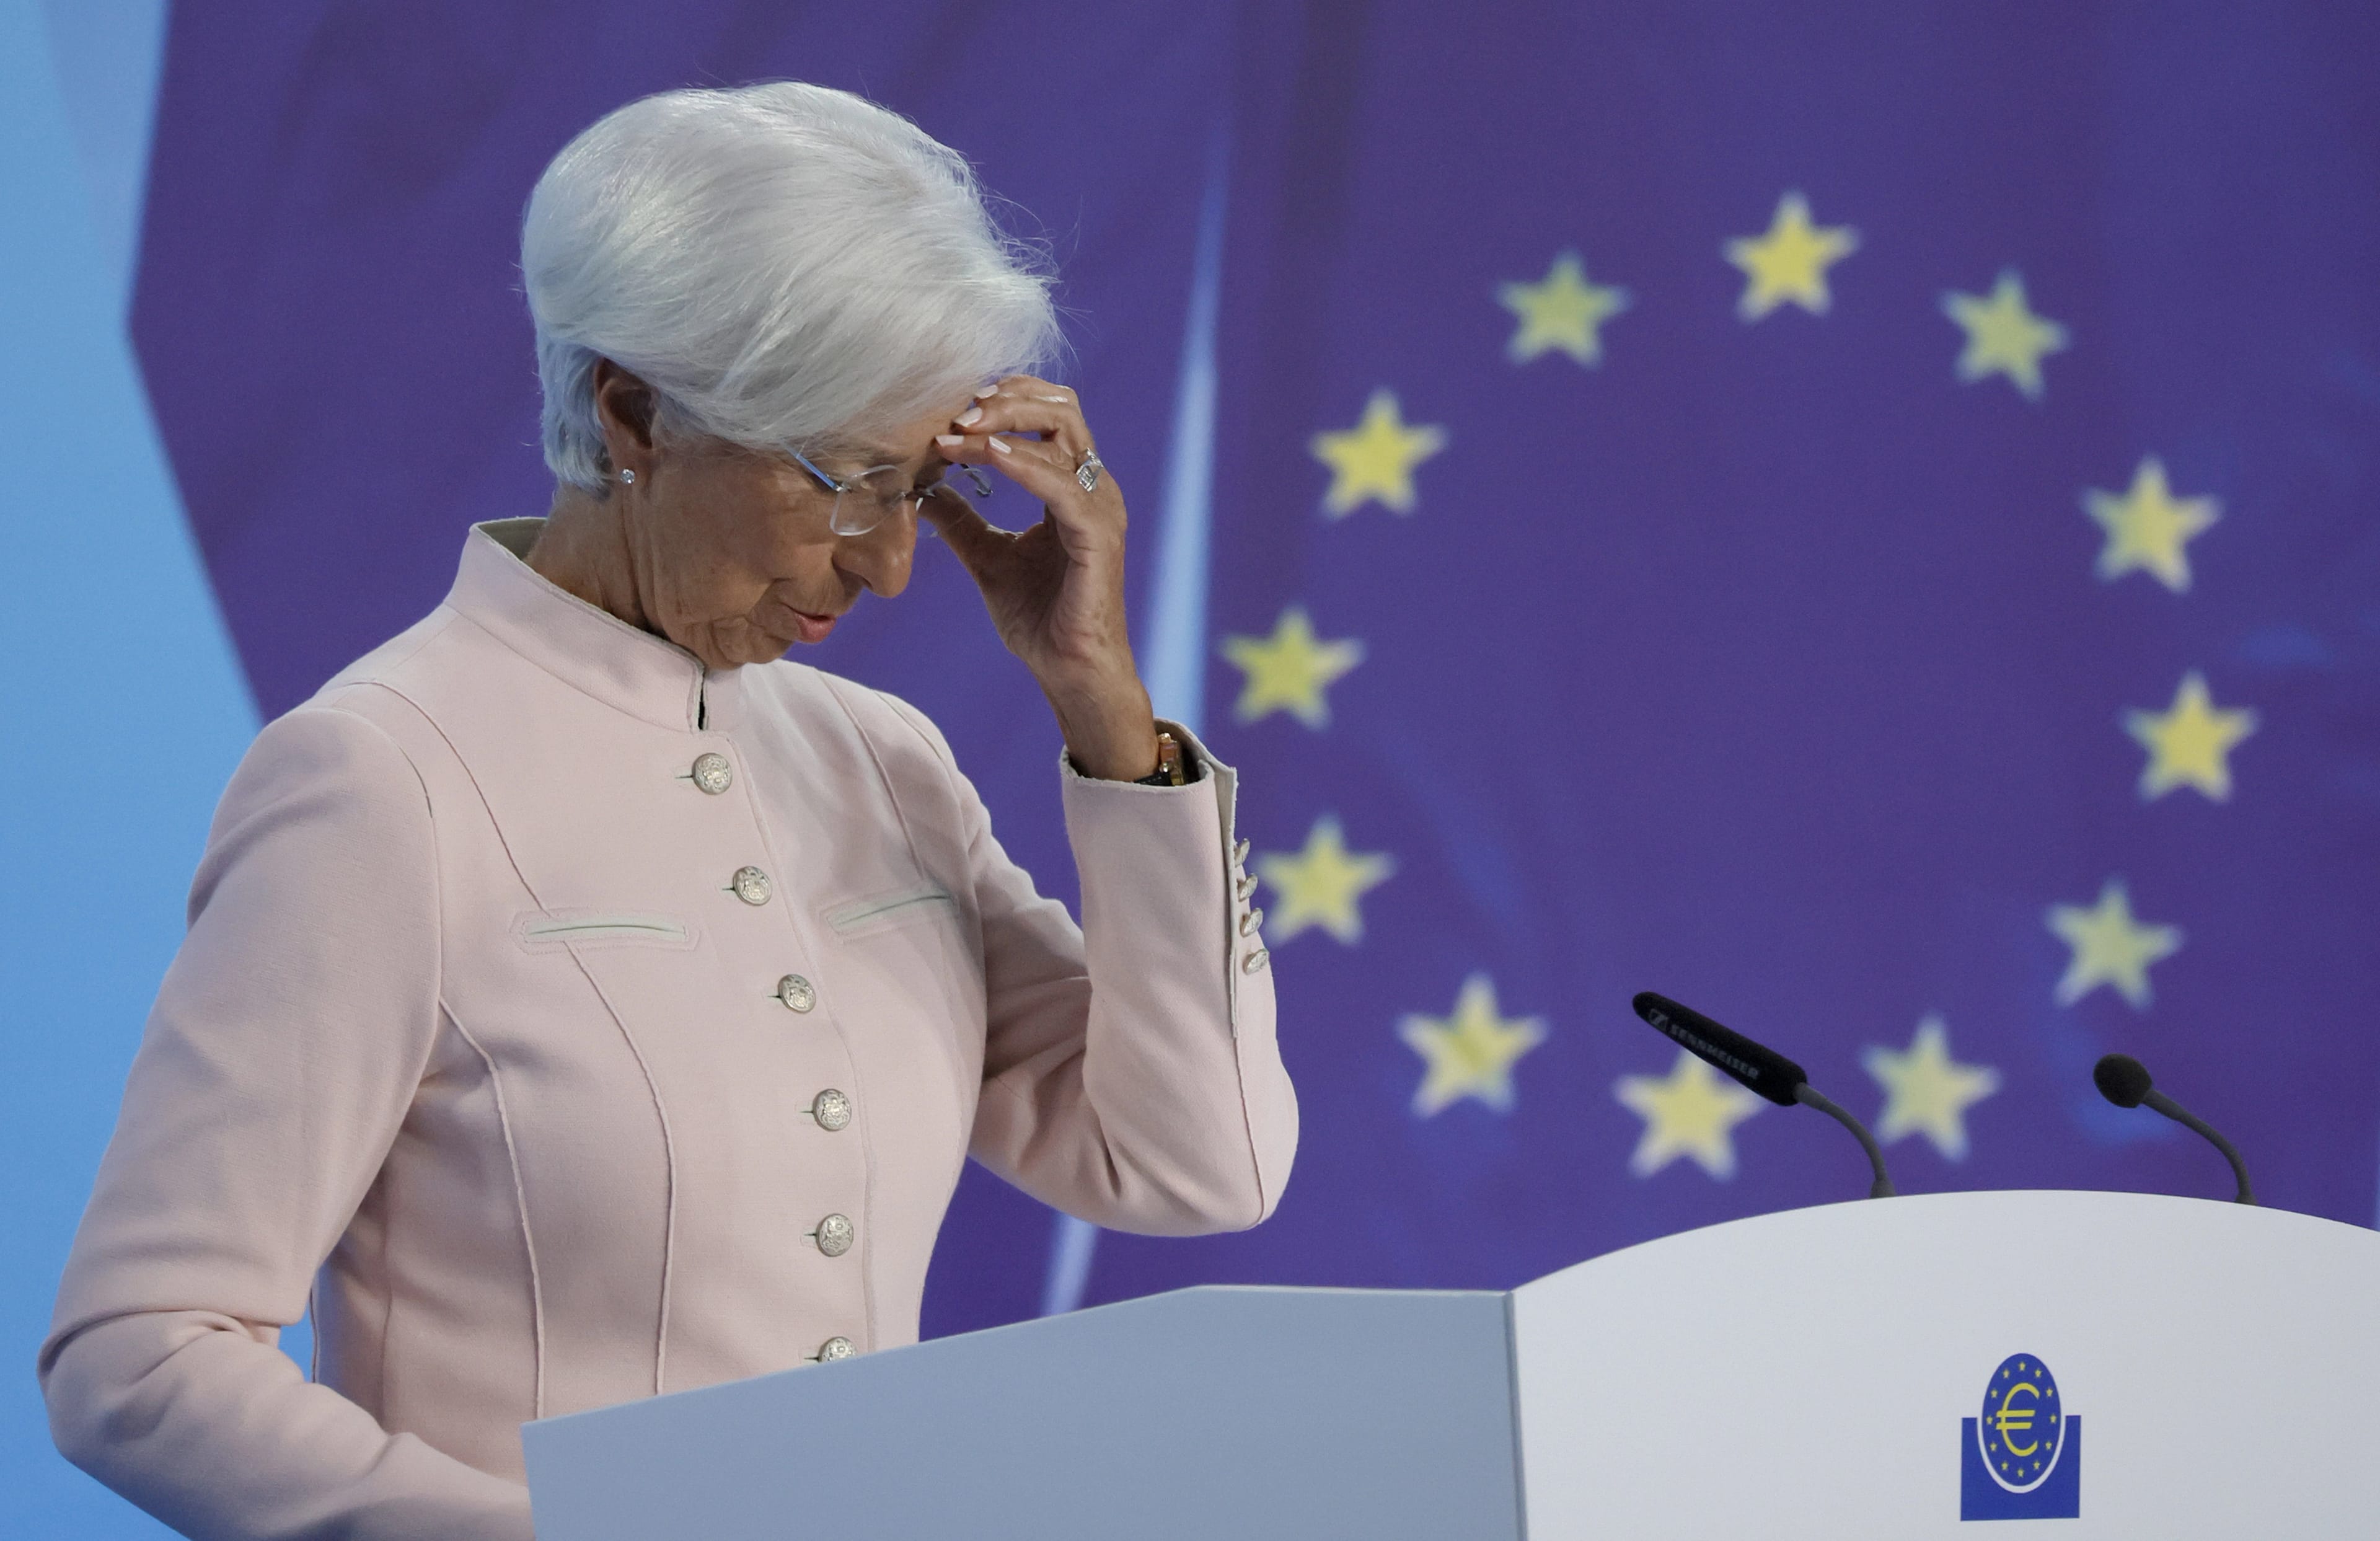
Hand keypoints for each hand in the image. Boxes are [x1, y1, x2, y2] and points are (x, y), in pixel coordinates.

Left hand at [925, 375, 1159, 780]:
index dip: (1004, 401)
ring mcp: (1101, 508)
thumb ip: (961, 521)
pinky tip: (987, 456)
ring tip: (959, 431)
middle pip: (1062, 408)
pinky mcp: (1098, 535)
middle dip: (1007, 399)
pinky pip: (1061, 485)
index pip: (1049, 416)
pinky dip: (1023, 464)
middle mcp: (1094, 488)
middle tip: (956, 411)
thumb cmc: (1041, 618)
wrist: (1069, 670)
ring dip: (1005, 424)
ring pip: (1063, 434)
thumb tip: (921, 490)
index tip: (952, 411)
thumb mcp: (987, 557)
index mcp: (1073, 488)